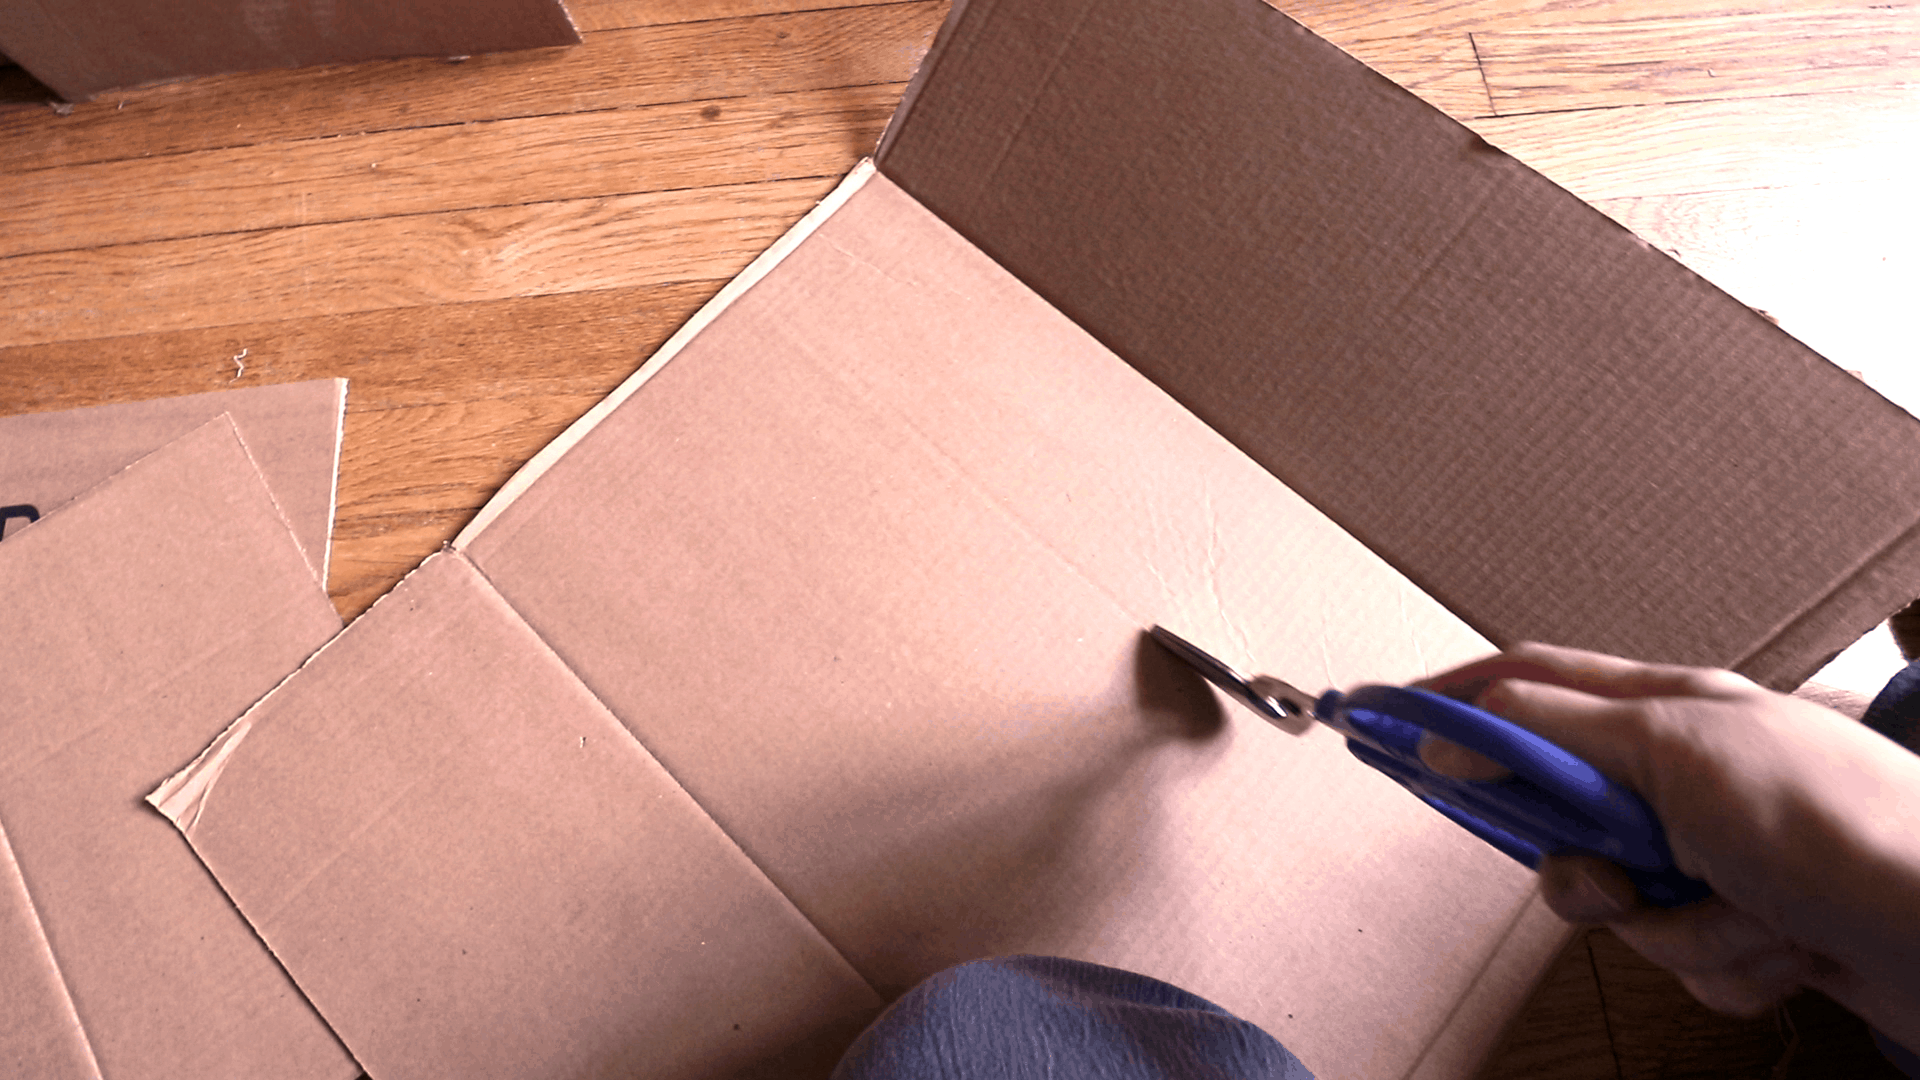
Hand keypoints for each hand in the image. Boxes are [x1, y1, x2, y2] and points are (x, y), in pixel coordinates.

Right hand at [1413, 642, 1919, 1051]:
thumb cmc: (1842, 820)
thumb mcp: (1675, 749)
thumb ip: (1552, 735)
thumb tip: (1455, 731)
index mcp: (1668, 709)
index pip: (1526, 687)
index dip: (1447, 704)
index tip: (1376, 721)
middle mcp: (1686, 779)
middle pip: (1562, 823)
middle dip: (1591, 871)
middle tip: (1630, 875)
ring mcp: (1718, 857)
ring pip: (1619, 908)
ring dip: (1679, 930)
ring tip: (1751, 913)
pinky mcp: (1750, 929)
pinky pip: (1680, 963)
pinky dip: (1726, 967)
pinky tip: (1784, 948)